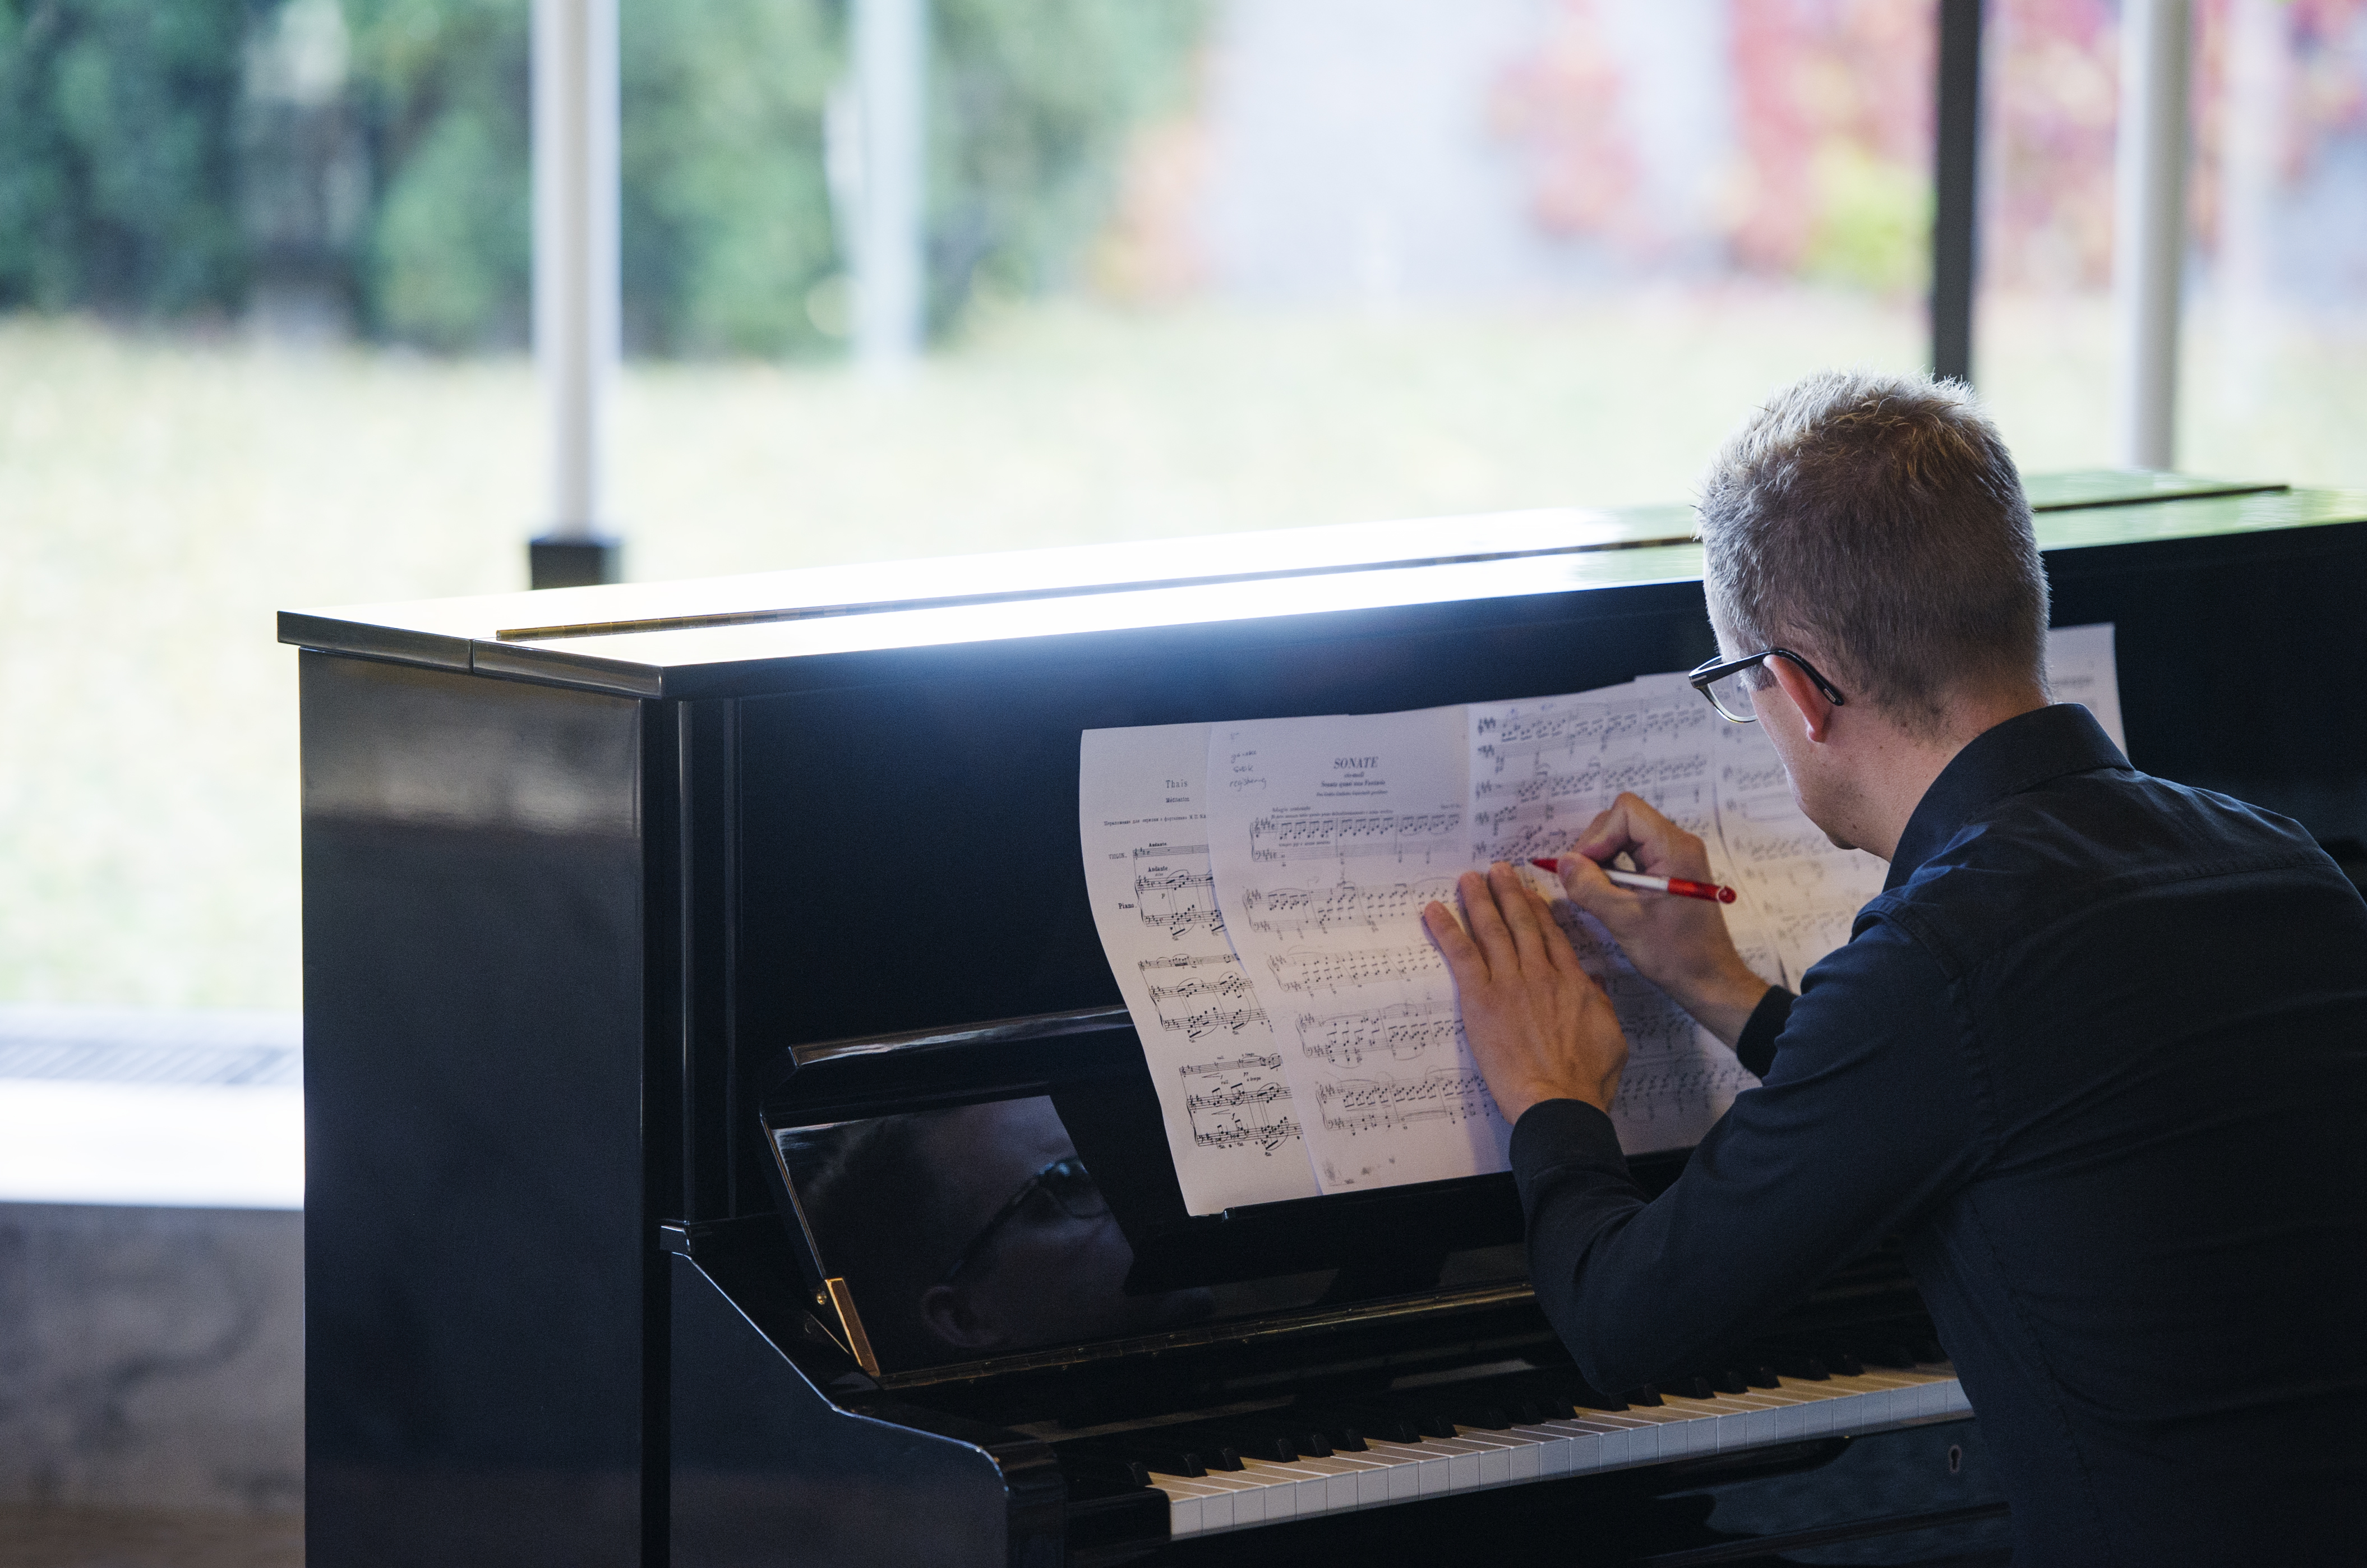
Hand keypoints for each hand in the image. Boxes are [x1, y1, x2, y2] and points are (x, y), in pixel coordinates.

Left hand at [1423, 862, 1627, 1122]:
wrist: (1560, 1102)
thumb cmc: (1586, 1081)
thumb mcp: (1611, 1037)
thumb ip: (1601, 1005)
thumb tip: (1594, 983)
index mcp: (1573, 984)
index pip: (1552, 937)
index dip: (1539, 911)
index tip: (1530, 894)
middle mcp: (1541, 975)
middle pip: (1522, 924)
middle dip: (1509, 893)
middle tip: (1497, 870)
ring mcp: (1510, 984)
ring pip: (1492, 931)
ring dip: (1479, 900)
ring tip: (1469, 879)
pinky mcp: (1481, 1000)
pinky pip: (1461, 956)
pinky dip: (1446, 930)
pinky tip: (1434, 912)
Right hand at [1559, 792, 1770, 1047]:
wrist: (1708, 978)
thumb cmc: (1675, 953)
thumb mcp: (1625, 920)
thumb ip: (1590, 887)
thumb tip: (1563, 862)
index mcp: (1674, 848)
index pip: (1626, 811)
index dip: (1598, 835)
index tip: (1586, 868)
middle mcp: (1678, 844)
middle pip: (1623, 819)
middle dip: (1597, 846)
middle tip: (1584, 881)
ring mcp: (1676, 856)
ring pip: (1626, 835)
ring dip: (1603, 858)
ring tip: (1597, 890)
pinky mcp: (1671, 870)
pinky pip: (1635, 853)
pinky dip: (1615, 868)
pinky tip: (1610, 893)